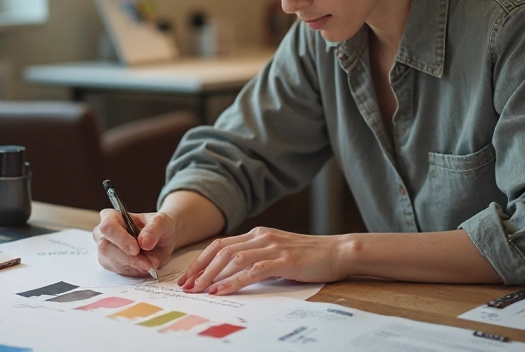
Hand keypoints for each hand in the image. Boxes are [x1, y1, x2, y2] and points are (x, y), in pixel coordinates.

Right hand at [93, 209, 176, 277]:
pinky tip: (145, 266)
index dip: (120, 239)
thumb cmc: (157, 226)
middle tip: (150, 262)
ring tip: (152, 263)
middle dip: (129, 258)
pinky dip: (135, 271)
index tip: (136, 249)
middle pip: (106, 247)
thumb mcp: (162, 222)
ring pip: (113, 262)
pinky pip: (120, 271)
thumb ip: (154, 229)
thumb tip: (144, 242)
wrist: (160, 239)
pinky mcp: (111, 264)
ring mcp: (106, 250)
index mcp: (112, 217)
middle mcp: (104, 234)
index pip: (108, 227)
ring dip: (135, 266)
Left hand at [177, 227, 346, 295]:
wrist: (338, 251)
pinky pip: (252, 270)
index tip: (188, 276)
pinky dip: (233, 281)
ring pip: (232, 258)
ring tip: (198, 289)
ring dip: (212, 275)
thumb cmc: (310, 256)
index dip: (201, 260)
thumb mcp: (278, 253)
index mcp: (258, 234)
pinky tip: (221, 290)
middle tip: (186, 285)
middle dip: (200, 268)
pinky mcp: (283, 260)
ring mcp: (272, 247)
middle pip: (221, 250)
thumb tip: (232, 275)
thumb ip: (258, 259)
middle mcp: (261, 237)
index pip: (221, 244)